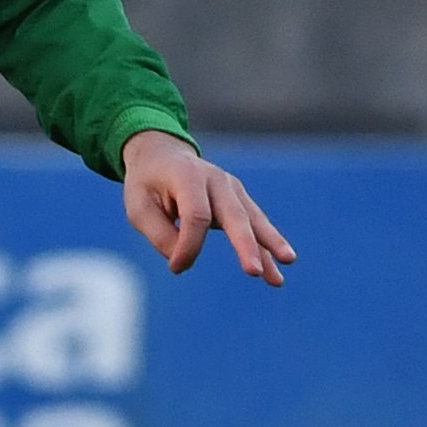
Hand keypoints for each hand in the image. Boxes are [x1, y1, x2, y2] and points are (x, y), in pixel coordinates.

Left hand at [121, 130, 294, 284]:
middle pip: (234, 215)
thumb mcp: (138, 207)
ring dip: (270, 244)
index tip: (175, 267)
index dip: (188, 246)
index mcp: (188, 176)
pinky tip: (279, 268)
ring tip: (287, 263)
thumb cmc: (147, 184)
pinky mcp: (239, 200)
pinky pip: (254, 225)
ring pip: (253, 219)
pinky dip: (267, 246)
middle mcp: (216, 180)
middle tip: (252, 271)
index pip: (196, 216)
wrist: (162, 155)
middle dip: (245, 245)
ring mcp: (232, 188)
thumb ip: (159, 234)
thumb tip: (182, 261)